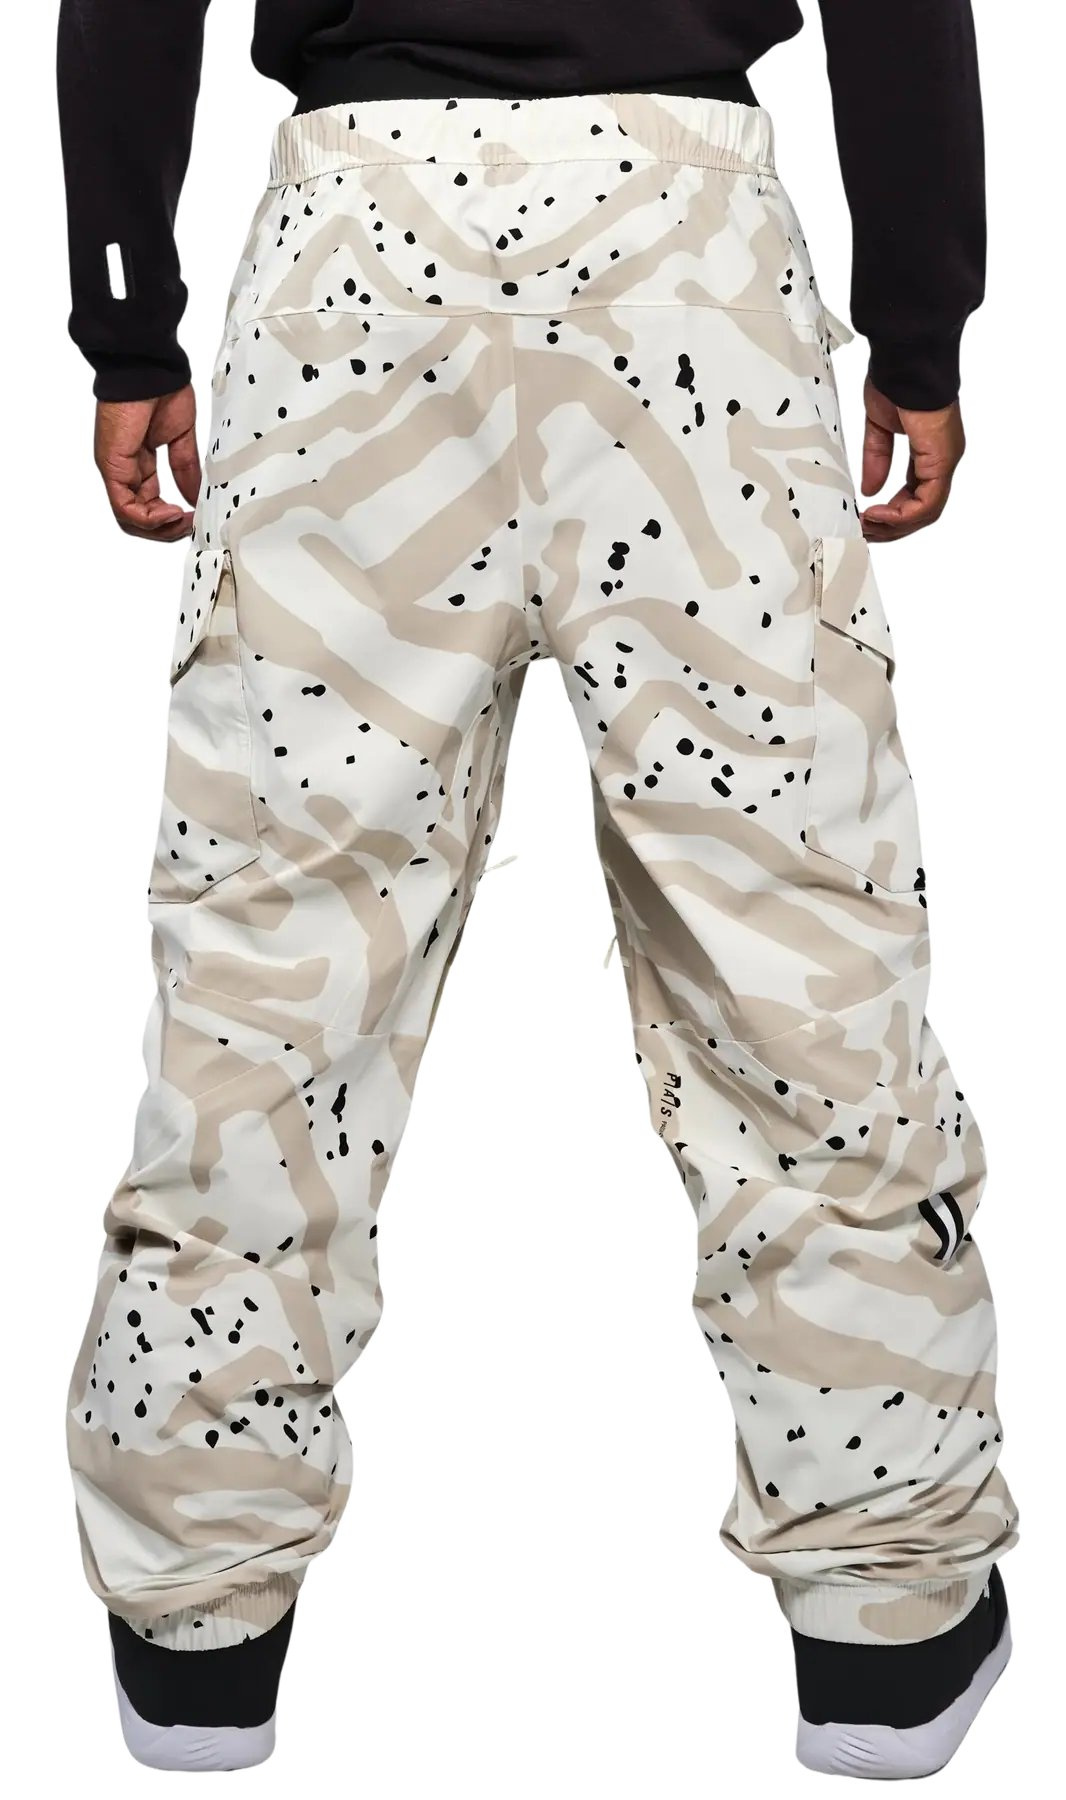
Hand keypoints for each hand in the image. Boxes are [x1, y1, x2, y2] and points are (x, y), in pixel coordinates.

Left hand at [95, 386, 200, 540]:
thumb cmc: (162, 391)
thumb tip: (195, 497)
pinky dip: (149, 518)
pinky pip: (124, 507)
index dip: (172, 519)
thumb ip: (185, 470)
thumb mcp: (180, 439)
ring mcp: (116, 470)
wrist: (148, 367)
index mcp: (138, 464)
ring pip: (129, 518)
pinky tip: (171, 512)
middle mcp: (124, 471)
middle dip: (167, 529)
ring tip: (183, 521)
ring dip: (159, 528)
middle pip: (138, 519)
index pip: (148, 506)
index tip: (196, 516)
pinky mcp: (112, 466)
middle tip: (191, 524)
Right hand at [859, 376, 964, 541]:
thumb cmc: (894, 380)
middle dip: (891, 526)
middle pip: (922, 511)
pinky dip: (902, 514)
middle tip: (863, 530)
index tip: (864, 515)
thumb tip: (871, 489)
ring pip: (926, 512)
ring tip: (867, 525)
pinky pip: (927, 502)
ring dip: (894, 525)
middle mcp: (942, 459)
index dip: (891, 512)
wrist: (906, 358)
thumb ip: (877, 459)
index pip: (916, 496)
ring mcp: (945, 460)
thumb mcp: (879, 427)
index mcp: (931, 451)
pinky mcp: (942, 460)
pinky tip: (878, 514)